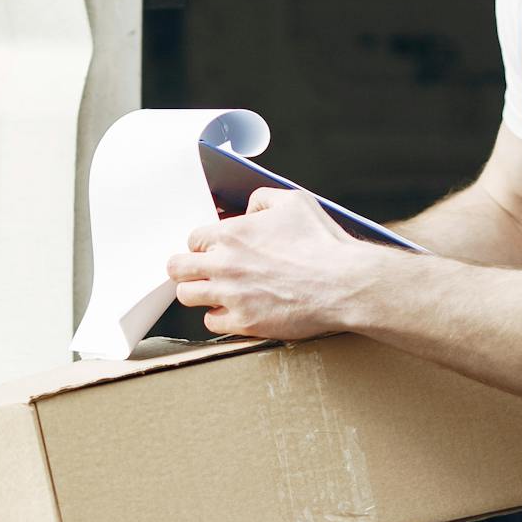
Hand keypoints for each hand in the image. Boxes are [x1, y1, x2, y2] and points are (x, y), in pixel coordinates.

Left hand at [167, 187, 364, 339]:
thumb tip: (247, 209)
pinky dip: (219, 317)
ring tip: (216, 292)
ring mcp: (231, 295)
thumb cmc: (322, 243)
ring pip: (187, 295)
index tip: (213, 251)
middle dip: (187, 268)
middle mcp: (224, 264)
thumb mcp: (294, 202)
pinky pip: (210, 322)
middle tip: (200, 272)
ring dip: (198, 292)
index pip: (192, 239)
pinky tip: (234, 310)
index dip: (203, 245)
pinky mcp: (244, 322)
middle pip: (177, 268)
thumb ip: (262, 200)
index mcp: (232, 234)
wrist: (344, 283)